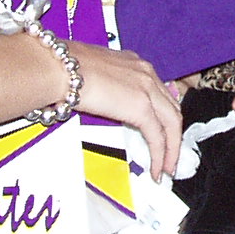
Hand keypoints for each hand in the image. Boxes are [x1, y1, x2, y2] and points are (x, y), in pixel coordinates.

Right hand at [72, 40, 180, 176]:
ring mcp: (147, 89)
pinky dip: (160, 157)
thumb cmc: (64, 68)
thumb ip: (105, 87)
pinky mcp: (141, 108)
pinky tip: (156, 170)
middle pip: (171, 108)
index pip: (159, 92)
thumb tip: (101, 100)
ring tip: (167, 168)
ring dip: (172, 150)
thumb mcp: (94, 74)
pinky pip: (158, 138)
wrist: (61, 68)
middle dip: (173, 135)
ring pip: (172, 124)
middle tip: (171, 154)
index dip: (163, 115)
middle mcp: (146, 73)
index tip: (163, 131)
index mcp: (135, 63)